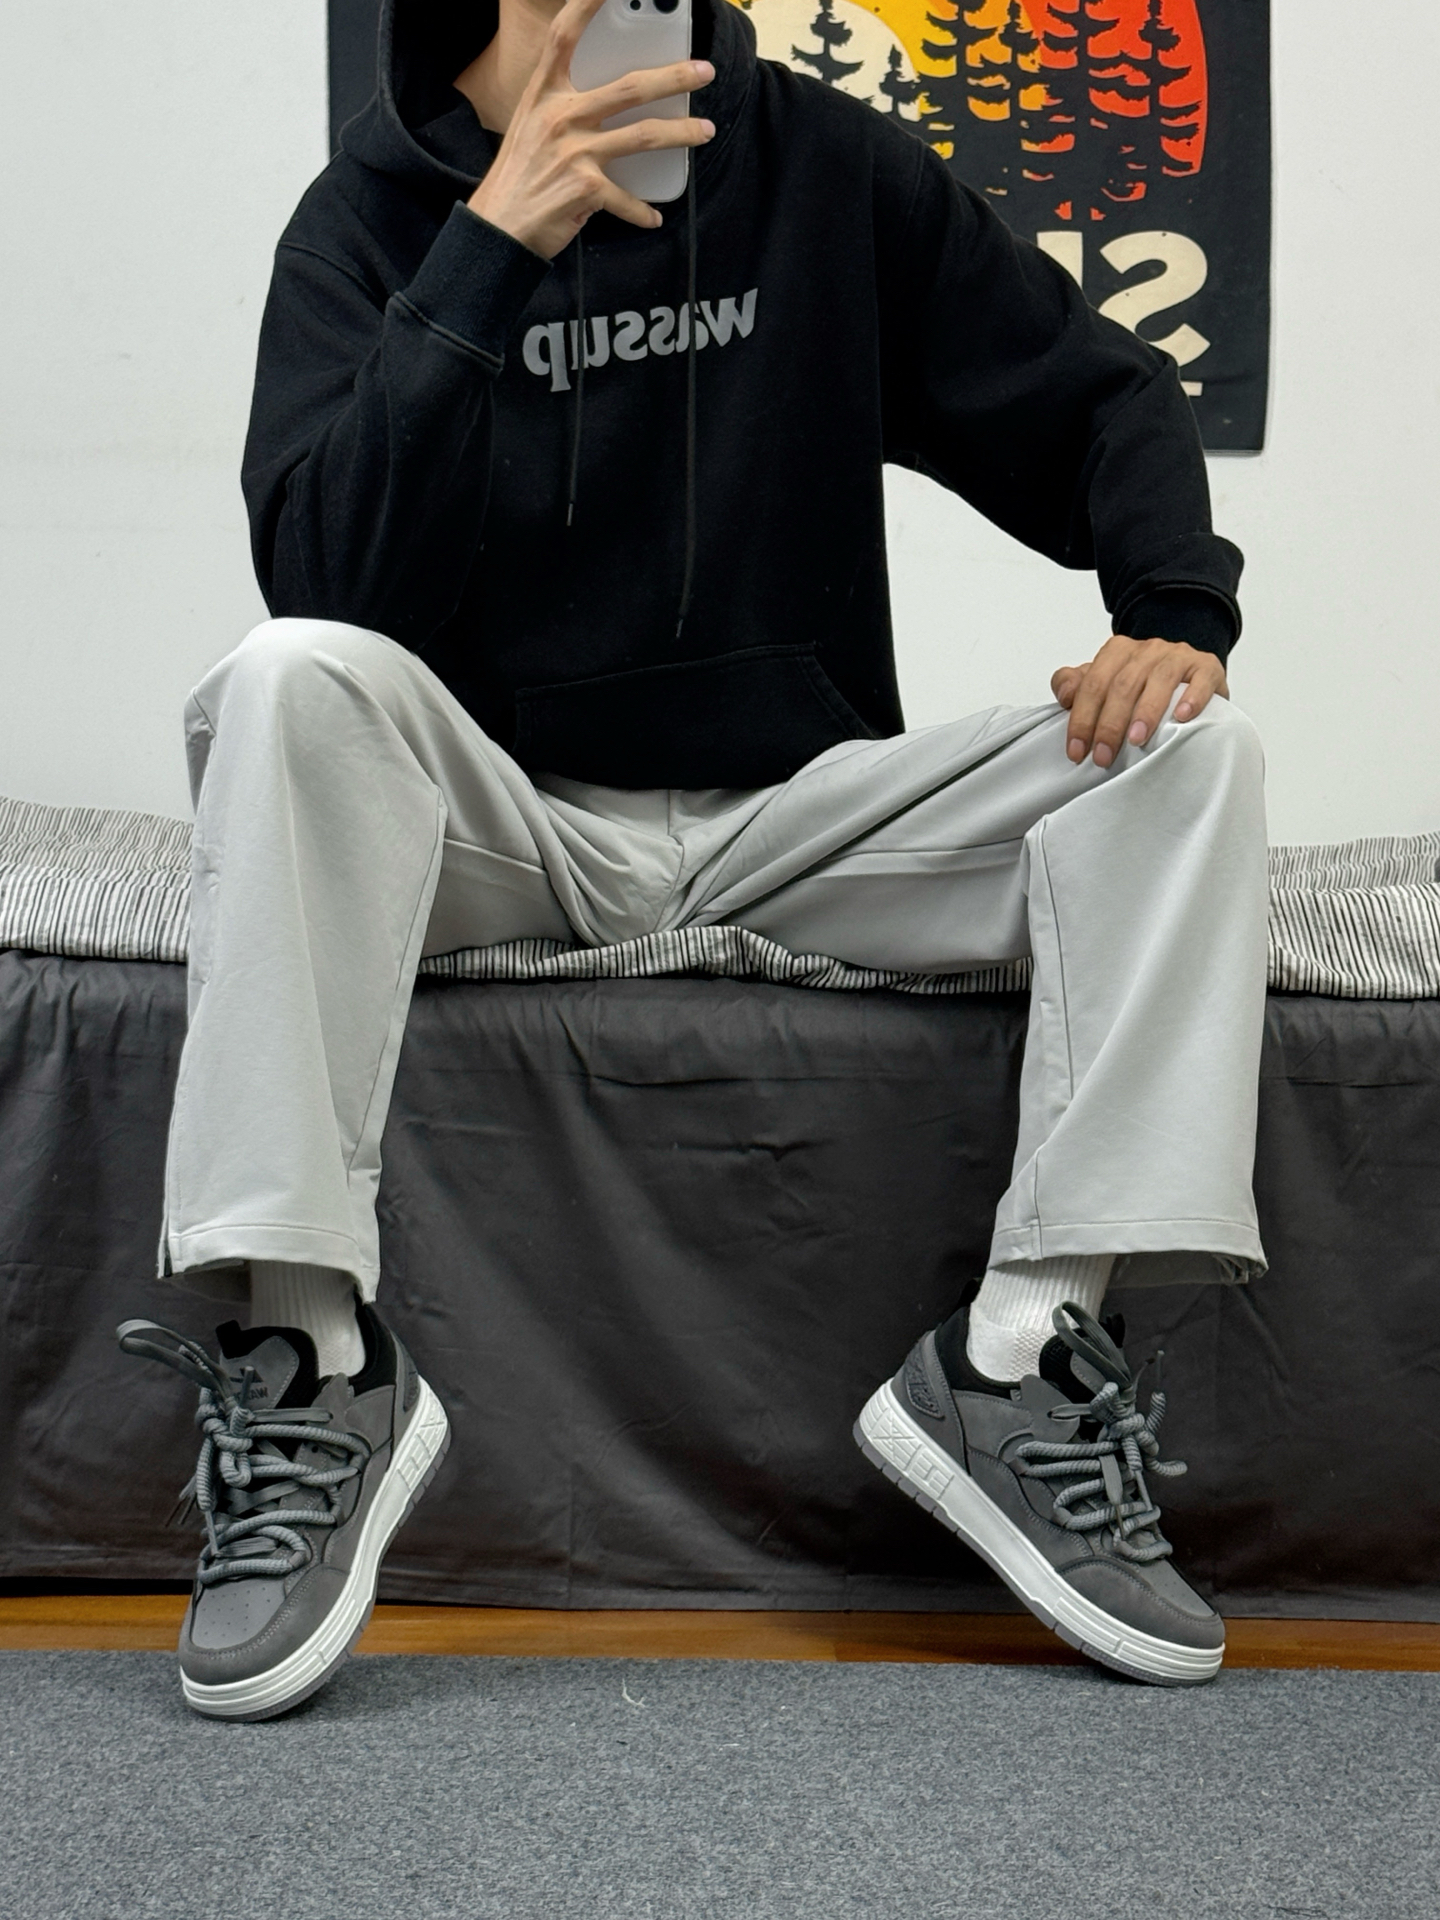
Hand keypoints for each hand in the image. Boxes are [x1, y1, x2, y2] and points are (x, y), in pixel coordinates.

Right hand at [466, 0, 715, 259]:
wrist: (498, 227)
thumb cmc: (518, 177)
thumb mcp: (531, 128)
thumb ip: (564, 109)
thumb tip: (611, 103)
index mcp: (544, 94)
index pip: (564, 36)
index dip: (586, 6)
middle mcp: (560, 117)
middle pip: (629, 87)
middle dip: (674, 77)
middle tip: (704, 71)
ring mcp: (574, 152)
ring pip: (643, 135)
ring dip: (681, 134)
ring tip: (705, 131)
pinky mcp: (586, 189)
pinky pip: (627, 198)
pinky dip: (643, 211)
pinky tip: (654, 216)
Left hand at [1051, 633, 1228, 767]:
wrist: (1187, 672)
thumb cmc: (1141, 685)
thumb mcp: (1104, 683)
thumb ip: (1077, 685)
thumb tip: (1064, 695)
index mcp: (1118, 651)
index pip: (1093, 683)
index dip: (1082, 719)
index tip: (1077, 752)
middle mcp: (1148, 650)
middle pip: (1123, 685)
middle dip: (1109, 725)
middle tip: (1103, 757)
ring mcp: (1179, 656)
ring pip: (1159, 680)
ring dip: (1145, 712)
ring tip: (1136, 740)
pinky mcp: (1207, 667)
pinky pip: (1200, 679)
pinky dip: (1191, 697)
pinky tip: (1181, 717)